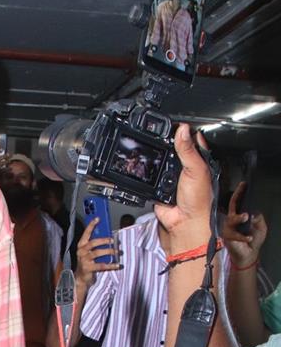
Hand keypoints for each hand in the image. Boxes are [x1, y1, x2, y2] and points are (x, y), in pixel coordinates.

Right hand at [75, 218, 120, 288]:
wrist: (81, 277)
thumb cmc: (87, 262)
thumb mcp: (89, 251)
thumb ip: (95, 244)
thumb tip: (107, 236)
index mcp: (81, 245)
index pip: (86, 233)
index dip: (91, 225)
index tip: (97, 218)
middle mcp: (81, 251)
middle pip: (93, 242)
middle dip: (104, 240)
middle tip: (113, 240)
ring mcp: (84, 260)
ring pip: (98, 253)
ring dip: (109, 251)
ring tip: (117, 251)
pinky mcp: (88, 268)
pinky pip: (102, 265)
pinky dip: (111, 265)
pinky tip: (117, 264)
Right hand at [154, 124, 213, 253]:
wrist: (185, 222)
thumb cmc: (199, 200)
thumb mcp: (196, 169)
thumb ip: (188, 149)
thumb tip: (182, 130)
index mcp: (198, 161)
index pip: (190, 140)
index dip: (183, 131)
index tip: (173, 124)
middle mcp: (185, 168)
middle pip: (173, 149)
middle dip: (165, 145)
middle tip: (157, 136)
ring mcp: (171, 177)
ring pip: (161, 162)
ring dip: (156, 160)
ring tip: (151, 152)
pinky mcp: (159, 186)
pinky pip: (151, 177)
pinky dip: (149, 174)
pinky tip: (148, 169)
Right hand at [221, 182, 266, 267]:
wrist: (248, 254)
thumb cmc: (253, 239)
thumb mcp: (260, 227)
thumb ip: (258, 218)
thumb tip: (253, 213)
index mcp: (239, 214)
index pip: (238, 201)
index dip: (240, 192)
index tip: (243, 184)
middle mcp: (231, 219)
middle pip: (232, 207)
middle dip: (236, 200)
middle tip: (244, 203)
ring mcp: (228, 228)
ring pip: (232, 220)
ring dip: (239, 218)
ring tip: (246, 217)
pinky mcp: (227, 237)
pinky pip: (234, 234)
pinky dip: (243, 236)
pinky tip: (249, 237)